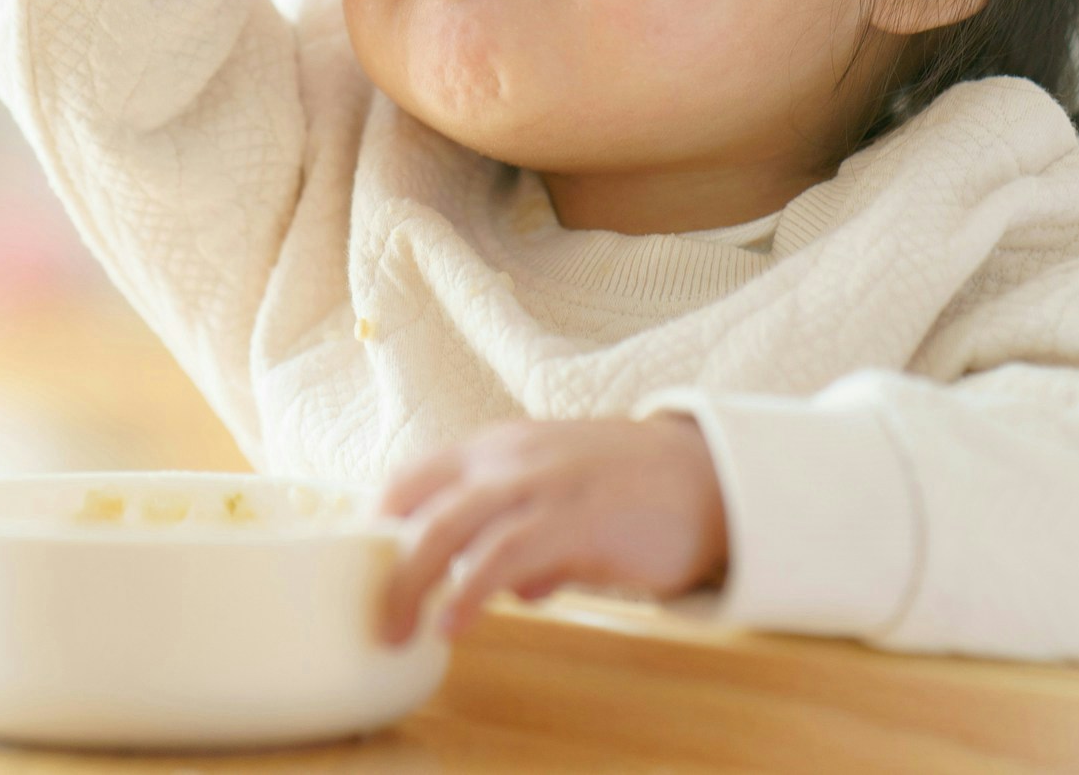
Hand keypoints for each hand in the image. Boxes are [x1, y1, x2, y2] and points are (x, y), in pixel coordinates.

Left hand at [376, 416, 729, 644]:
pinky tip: (453, 625)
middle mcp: (510, 458)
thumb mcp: (566, 499)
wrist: (708, 476)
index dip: (383, 523)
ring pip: (449, 529)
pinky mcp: (572, 520)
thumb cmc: (635, 491)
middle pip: (419, 507)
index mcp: (500, 446)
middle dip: (386, 567)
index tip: (371, 569)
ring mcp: (540, 485)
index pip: (415, 476)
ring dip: (413, 583)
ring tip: (399, 631)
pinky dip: (467, 593)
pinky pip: (500, 558)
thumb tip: (513, 590)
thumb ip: (531, 537)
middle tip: (377, 618)